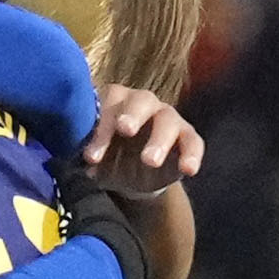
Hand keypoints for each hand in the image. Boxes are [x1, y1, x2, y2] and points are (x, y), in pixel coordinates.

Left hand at [88, 85, 205, 192]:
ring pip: (168, 120)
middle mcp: (143, 103)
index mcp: (116, 102)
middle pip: (142, 100)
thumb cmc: (111, 158)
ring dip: (160, 139)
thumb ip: (90, 156)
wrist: (133, 178)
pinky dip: (192, 155)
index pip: (109, 103)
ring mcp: (168, 118)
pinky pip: (193, 142)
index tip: (92, 156)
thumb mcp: (97, 159)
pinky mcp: (187, 137)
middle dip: (133, 114)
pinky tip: (188, 170)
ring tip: (151, 161)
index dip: (101, 128)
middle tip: (125, 130)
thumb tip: (84, 165)